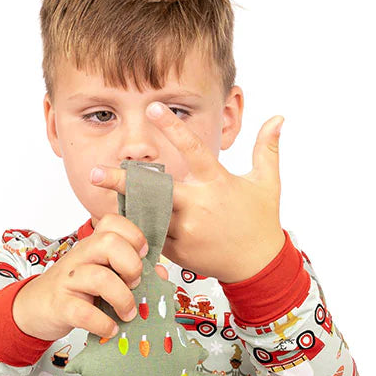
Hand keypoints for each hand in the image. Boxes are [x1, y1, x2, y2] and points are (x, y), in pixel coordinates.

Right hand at [13, 214, 147, 340]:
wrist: (35, 308)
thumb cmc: (75, 290)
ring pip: (99, 278)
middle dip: (131, 264)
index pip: (112, 222)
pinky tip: (111, 329)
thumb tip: (161, 273)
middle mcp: (80, 257)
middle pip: (108, 242)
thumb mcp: (103, 275)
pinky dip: (103, 323)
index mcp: (92, 246)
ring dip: (123, 298)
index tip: (142, 256)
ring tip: (128, 313)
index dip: (134, 236)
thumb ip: (131, 271)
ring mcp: (68, 280)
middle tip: (134, 284)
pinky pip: (84, 312)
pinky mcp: (60, 305)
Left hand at [89, 107, 286, 283]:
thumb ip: (268, 149)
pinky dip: (140, 227)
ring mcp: (187, 231)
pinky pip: (154, 236)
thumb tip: (280, 118)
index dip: (173, 128)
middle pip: (155, 190)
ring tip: (101, 192)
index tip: (154, 108)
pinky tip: (121, 219)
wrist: (259, 267)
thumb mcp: (268, 184)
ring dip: (126, 204)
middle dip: (123, 182)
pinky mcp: (179, 250)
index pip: (193, 150)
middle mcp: (199, 207)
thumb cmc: (262, 222)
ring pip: (149, 214)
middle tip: (94, 171)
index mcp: (217, 184)